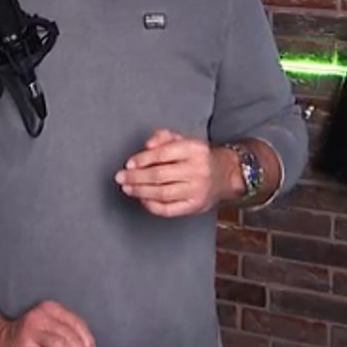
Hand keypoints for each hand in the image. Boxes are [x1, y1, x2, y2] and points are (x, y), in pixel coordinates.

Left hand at [116, 129, 240, 217]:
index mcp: (195, 149)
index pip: (163, 154)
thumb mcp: (184, 140)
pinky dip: (152, 206)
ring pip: (162, 193)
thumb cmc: (199, 157)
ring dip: (140, 192)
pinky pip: (169, 209)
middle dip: (136, 177)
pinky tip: (143, 199)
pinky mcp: (195, 206)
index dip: (142, 159)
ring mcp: (197, 190)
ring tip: (127, 188)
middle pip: (160, 175)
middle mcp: (198, 170)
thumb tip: (147, 145)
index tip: (129, 164)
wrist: (225, 174)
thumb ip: (163, 137)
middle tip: (120, 177)